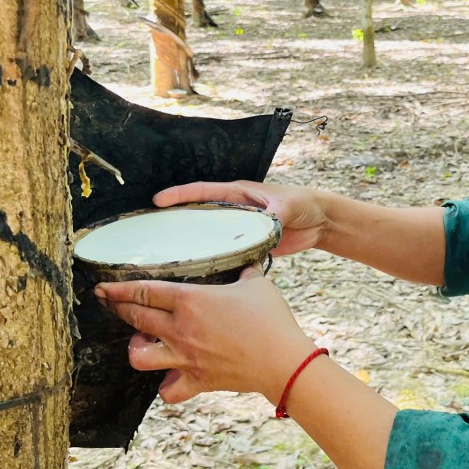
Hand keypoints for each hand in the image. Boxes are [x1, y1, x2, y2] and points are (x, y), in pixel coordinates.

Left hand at [94, 266, 316, 403]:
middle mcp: (180, 329)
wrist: (282, 361)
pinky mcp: (196, 381)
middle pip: (134, 318)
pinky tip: (169, 376)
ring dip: (135, 346)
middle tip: (109, 303)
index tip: (104, 286)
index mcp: (191, 301)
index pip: (144, 291)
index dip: (119, 288)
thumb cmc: (271, 319)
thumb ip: (244, 272)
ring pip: (139, 356)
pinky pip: (167, 391)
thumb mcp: (257, 284)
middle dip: (116, 308)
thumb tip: (245, 264)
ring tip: (142, 339)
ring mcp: (185, 358)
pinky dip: (164, 385)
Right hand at [154, 180, 327, 256]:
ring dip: (191, 245)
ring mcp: (237, 230)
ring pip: (208, 236)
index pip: (202, 192)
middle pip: (197, 216)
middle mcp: (232, 211)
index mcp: (237, 194)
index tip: (158, 201)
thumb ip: (277, 211)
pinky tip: (198, 276)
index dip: (180, 195)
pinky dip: (212, 262)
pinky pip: (224, 254)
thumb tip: (269, 218)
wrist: (319, 222)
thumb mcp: (288, 205)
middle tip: (150, 234)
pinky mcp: (246, 246)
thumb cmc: (302, 204)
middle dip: (175, 222)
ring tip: (165, 258)